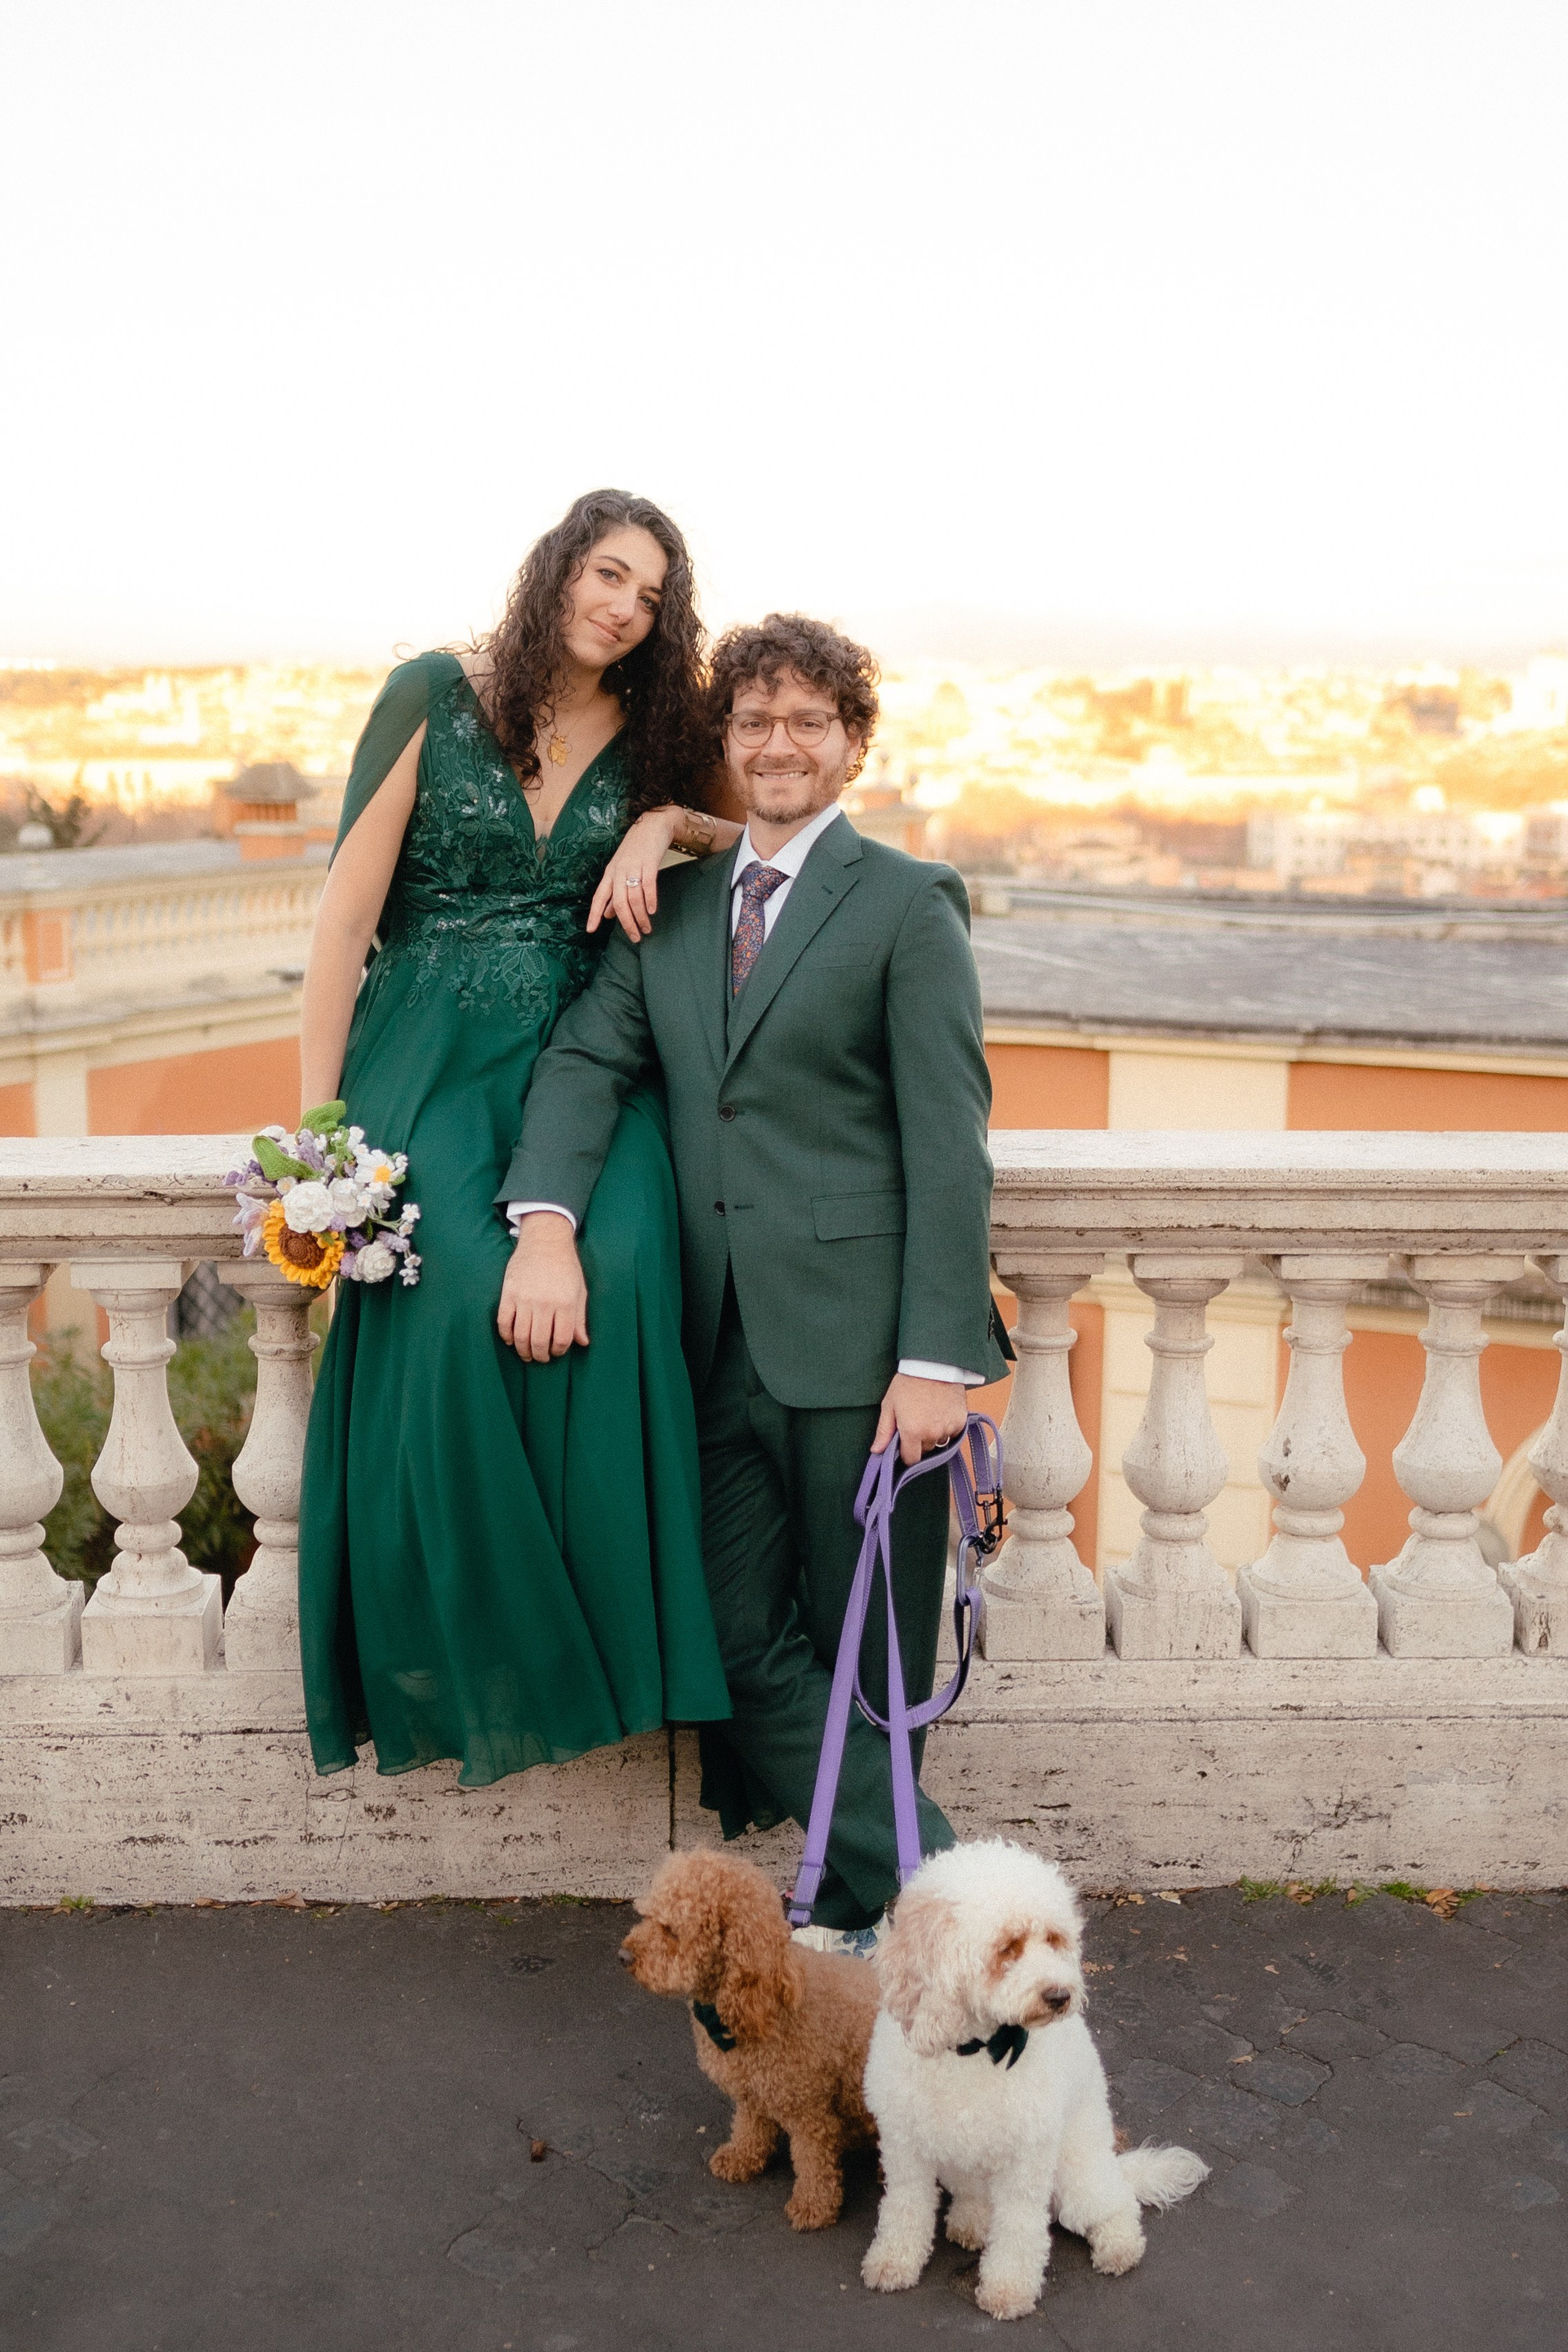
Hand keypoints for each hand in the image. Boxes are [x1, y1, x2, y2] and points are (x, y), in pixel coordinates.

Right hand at [497, 1213, 588, 1361]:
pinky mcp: (509, 1293)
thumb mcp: (580, 1291)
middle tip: (540, 1358)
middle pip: (539, 1342)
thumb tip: (583, 1343)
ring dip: (523, 1350)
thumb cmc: (566, 1267)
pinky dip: (506, 1336)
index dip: (558, 1351)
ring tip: (526, 1354)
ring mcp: (525, 1298)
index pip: (561, 1339)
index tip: (556, 1351)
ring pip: (520, 1336)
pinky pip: (504, 1322)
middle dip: (540, 1356)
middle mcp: (545, 1303)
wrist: (545, 1242)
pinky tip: (511, 1340)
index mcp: (566, 1303)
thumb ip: (580, 1319)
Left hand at [587, 808, 681, 940]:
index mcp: (610, 873)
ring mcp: (633, 866)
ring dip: (640, 916)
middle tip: (635, 938)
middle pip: (618, 902)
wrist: (653, 824)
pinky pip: (648, 885)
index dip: (594, 914)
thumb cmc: (637, 849)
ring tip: (647, 928)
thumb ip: (614, 893)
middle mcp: (619, 871)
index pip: (599, 896)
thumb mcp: (621, 869)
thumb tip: (607, 915)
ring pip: (633, 897)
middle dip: (626, 923)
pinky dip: (650, 899)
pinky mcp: (649, 862)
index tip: (591, 930)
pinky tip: (652, 911)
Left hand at [872, 1374, 967, 1465]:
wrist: (933, 1364)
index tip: (904, 1443)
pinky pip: (953, 1433)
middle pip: (925, 1449)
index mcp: (912, 1432)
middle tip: (916, 1421)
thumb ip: (884, 1431)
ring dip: (934, 1434)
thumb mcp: (889, 1405)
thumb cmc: (907, 1383)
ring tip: (929, 1415)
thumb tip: (876, 1451)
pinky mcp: (961, 1421)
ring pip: (940, 1441)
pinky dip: (947, 1426)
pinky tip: (941, 1412)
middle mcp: (932, 1434)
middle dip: (920, 1441)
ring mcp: (948, 1428)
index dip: (906, 1453)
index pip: (911, 1459)